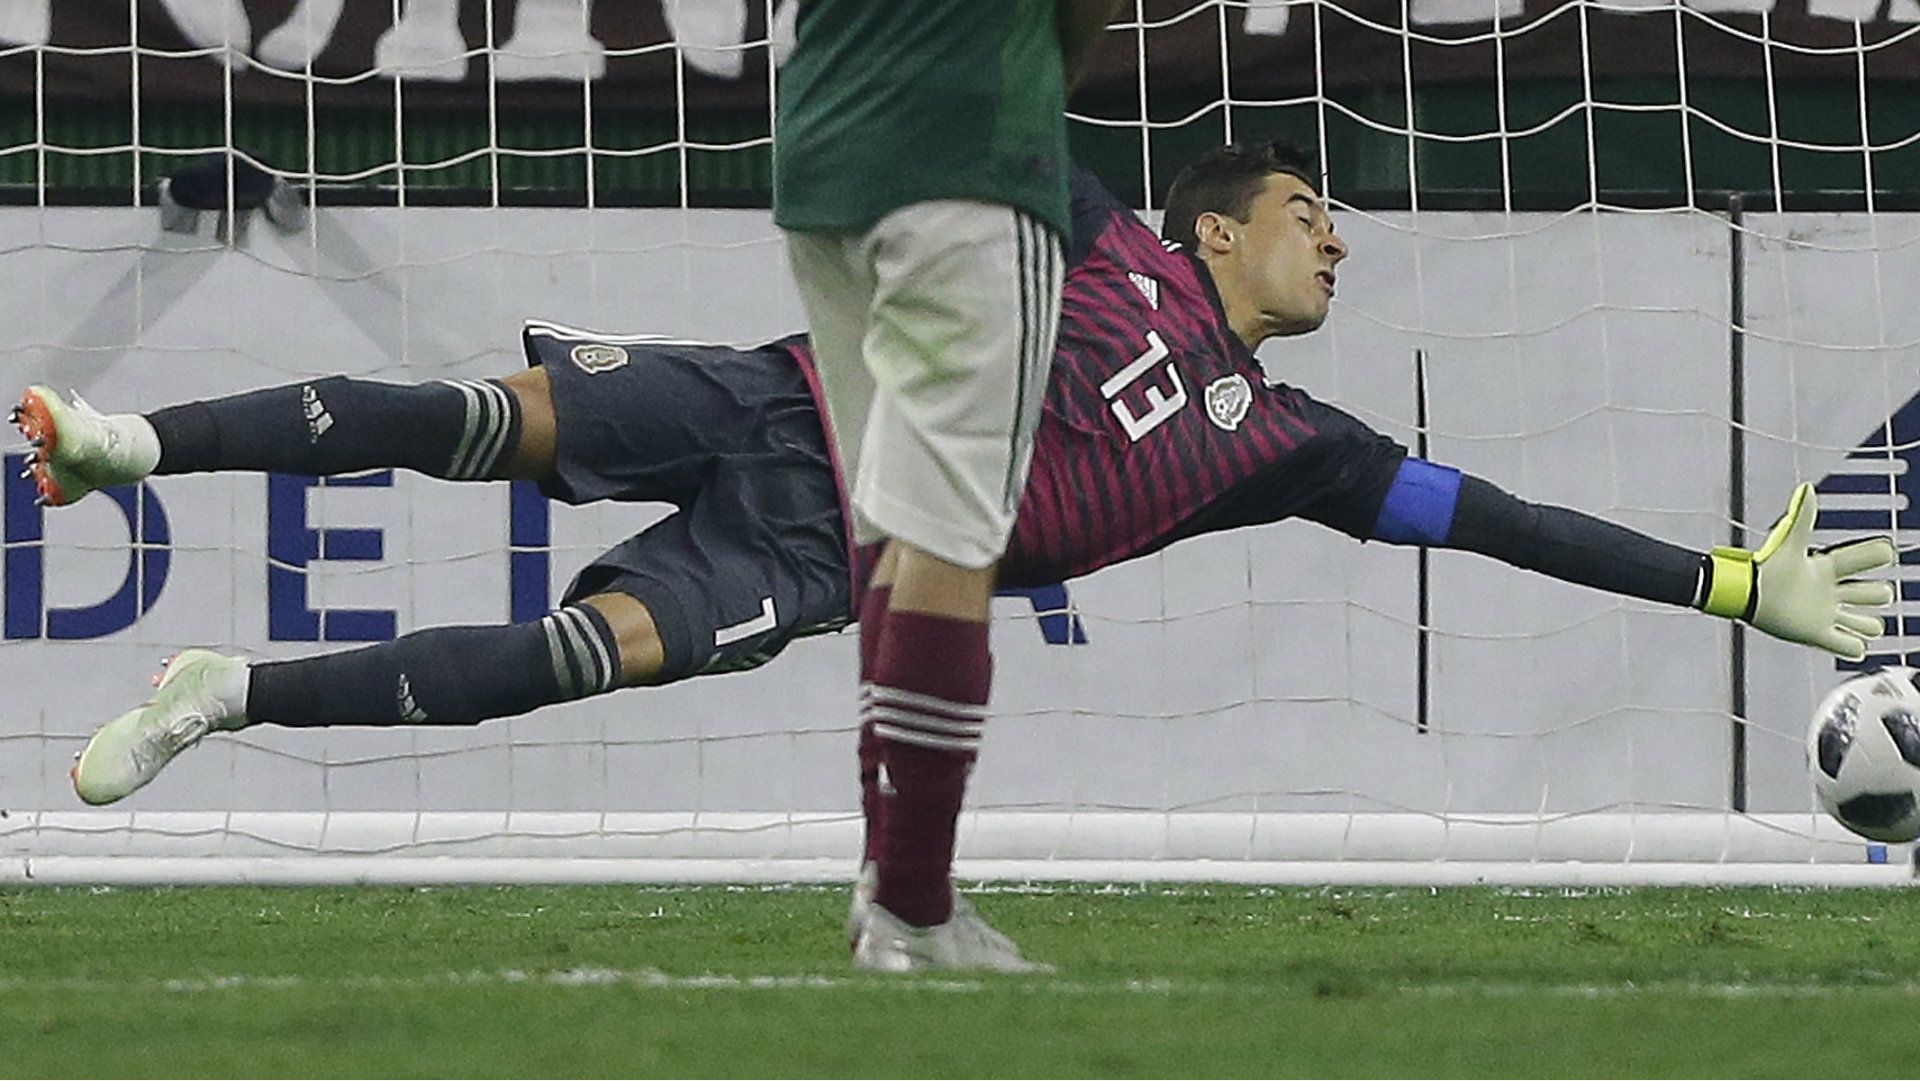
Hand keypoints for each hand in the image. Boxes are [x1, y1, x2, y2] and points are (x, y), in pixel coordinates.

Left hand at [1706, 483, 1896, 660]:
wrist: (1744, 595)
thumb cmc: (1765, 568)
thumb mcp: (1791, 542)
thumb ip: (1801, 516)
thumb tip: (1807, 488)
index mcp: (1828, 568)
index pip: (1867, 560)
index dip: (1877, 556)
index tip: (1885, 551)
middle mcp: (1830, 591)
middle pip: (1874, 594)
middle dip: (1877, 594)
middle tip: (1865, 593)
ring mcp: (1826, 613)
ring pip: (1866, 622)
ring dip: (1869, 624)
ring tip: (1862, 622)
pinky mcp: (1818, 634)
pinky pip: (1848, 646)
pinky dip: (1855, 646)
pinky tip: (1855, 643)